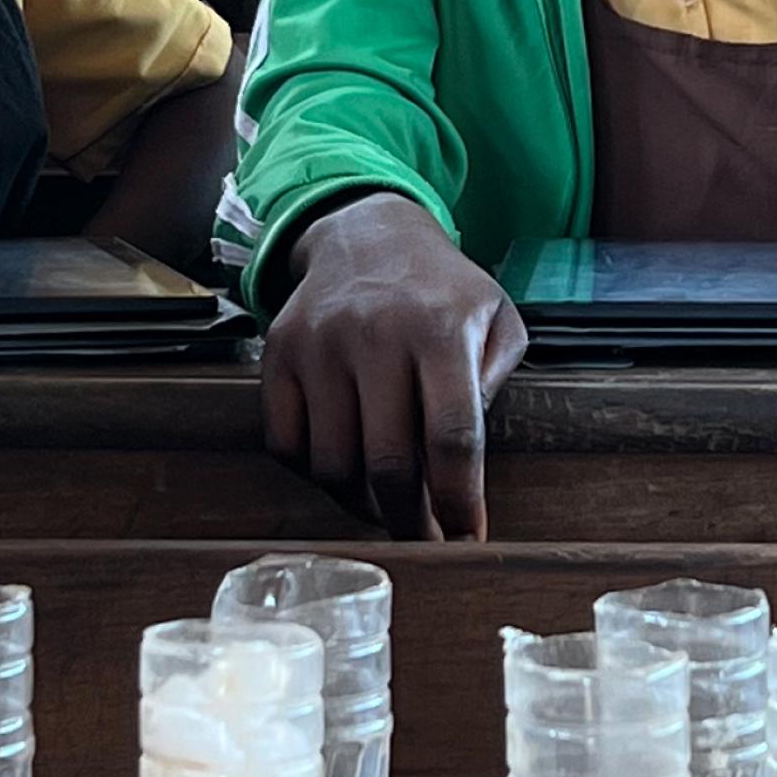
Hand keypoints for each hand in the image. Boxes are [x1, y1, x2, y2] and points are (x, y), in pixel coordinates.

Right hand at [262, 193, 527, 539]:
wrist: (366, 235)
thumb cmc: (441, 292)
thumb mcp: (496, 320)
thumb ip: (496, 385)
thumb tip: (461, 465)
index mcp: (440, 330)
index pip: (452, 437)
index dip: (461, 501)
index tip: (469, 538)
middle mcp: (375, 335)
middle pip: (388, 464)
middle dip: (411, 522)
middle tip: (424, 542)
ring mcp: (319, 345)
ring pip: (332, 465)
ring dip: (362, 504)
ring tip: (386, 504)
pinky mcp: (279, 355)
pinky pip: (287, 445)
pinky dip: (314, 472)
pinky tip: (345, 466)